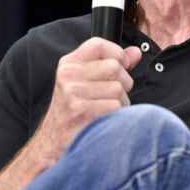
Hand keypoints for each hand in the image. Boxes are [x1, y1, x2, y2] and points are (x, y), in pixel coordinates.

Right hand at [33, 37, 141, 162]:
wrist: (53, 145)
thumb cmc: (74, 114)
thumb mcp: (87, 83)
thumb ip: (113, 64)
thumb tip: (135, 52)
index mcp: (69, 64)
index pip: (98, 44)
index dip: (117, 53)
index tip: (122, 66)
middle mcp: (68, 75)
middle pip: (115, 67)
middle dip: (122, 84)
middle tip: (109, 97)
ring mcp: (72, 92)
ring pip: (118, 89)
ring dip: (120, 104)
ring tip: (104, 111)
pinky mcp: (80, 110)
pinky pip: (115, 107)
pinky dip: (116, 117)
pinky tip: (103, 121)